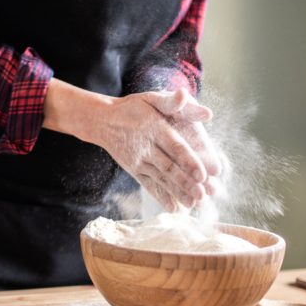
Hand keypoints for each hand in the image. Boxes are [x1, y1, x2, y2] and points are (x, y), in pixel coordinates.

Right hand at [44, 80, 221, 210]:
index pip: (175, 147)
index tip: (203, 174)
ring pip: (160, 179)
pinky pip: (148, 185)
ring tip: (192, 204)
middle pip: (169, 167)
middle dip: (186, 182)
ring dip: (176, 192)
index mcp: (154, 128)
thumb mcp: (151, 98)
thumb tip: (193, 102)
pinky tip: (173, 208)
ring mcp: (138, 161)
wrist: (102, 120)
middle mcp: (146, 147)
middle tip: (202, 195)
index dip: (189, 161)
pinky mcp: (134, 170)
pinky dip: (160, 196)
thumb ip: (173, 102)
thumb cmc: (133, 107)